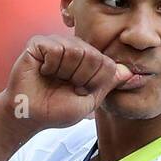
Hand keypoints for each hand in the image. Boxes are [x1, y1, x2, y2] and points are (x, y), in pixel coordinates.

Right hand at [1, 34, 132, 130]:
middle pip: (93, 55)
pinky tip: (44, 72)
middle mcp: (72, 49)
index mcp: (87, 61)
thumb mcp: (89, 101)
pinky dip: (52, 65)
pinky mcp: (37, 44)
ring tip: (54, 79)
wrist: (30, 116)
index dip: (94, 82)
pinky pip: (55, 48)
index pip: (106, 62)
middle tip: (67, 86)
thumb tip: (130, 73)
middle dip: (82, 77)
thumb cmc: (56, 110)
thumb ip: (108, 84)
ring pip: (75, 49)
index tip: (80, 91)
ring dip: (66, 72)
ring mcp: (55, 44)